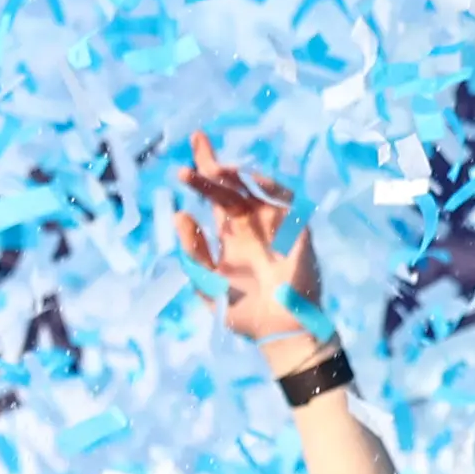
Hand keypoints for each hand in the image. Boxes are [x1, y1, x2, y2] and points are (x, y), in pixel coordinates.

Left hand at [173, 136, 323, 345]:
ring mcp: (273, 222)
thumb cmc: (243, 312)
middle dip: (212, 165)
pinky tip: (248, 180)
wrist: (276, 330)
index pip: (215, 198)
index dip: (201, 176)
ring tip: (214, 169)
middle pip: (231, 185)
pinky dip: (267, 187)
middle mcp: (251, 223)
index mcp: (231, 235)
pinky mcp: (295, 226)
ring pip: (253, 188)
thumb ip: (194, 252)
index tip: (181, 161)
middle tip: (196, 143)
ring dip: (235, 175)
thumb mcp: (208, 282)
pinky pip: (282, 199)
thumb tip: (180, 215)